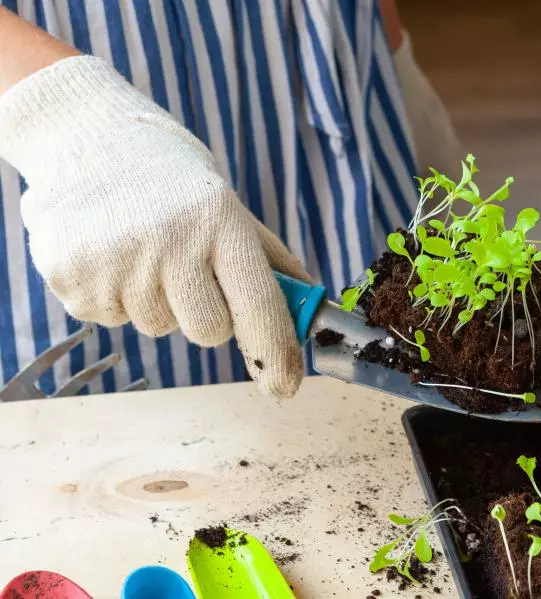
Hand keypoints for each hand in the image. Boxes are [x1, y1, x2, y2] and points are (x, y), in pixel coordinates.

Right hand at [0, 55, 307, 398]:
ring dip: (158, 302)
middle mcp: (170, 243)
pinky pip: (112, 319)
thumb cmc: (173, 179)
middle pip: (209, 332)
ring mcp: (117, 263)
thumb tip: (311, 303)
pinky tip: (110, 253)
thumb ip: (269, 258)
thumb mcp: (228, 204)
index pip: (258, 304)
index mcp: (218, 222)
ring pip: (159, 328)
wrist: (86, 137)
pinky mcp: (73, 278)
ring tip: (142, 250)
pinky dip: (116, 297)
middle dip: (207, 315)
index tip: (284, 385)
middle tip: (188, 270)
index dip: (275, 352)